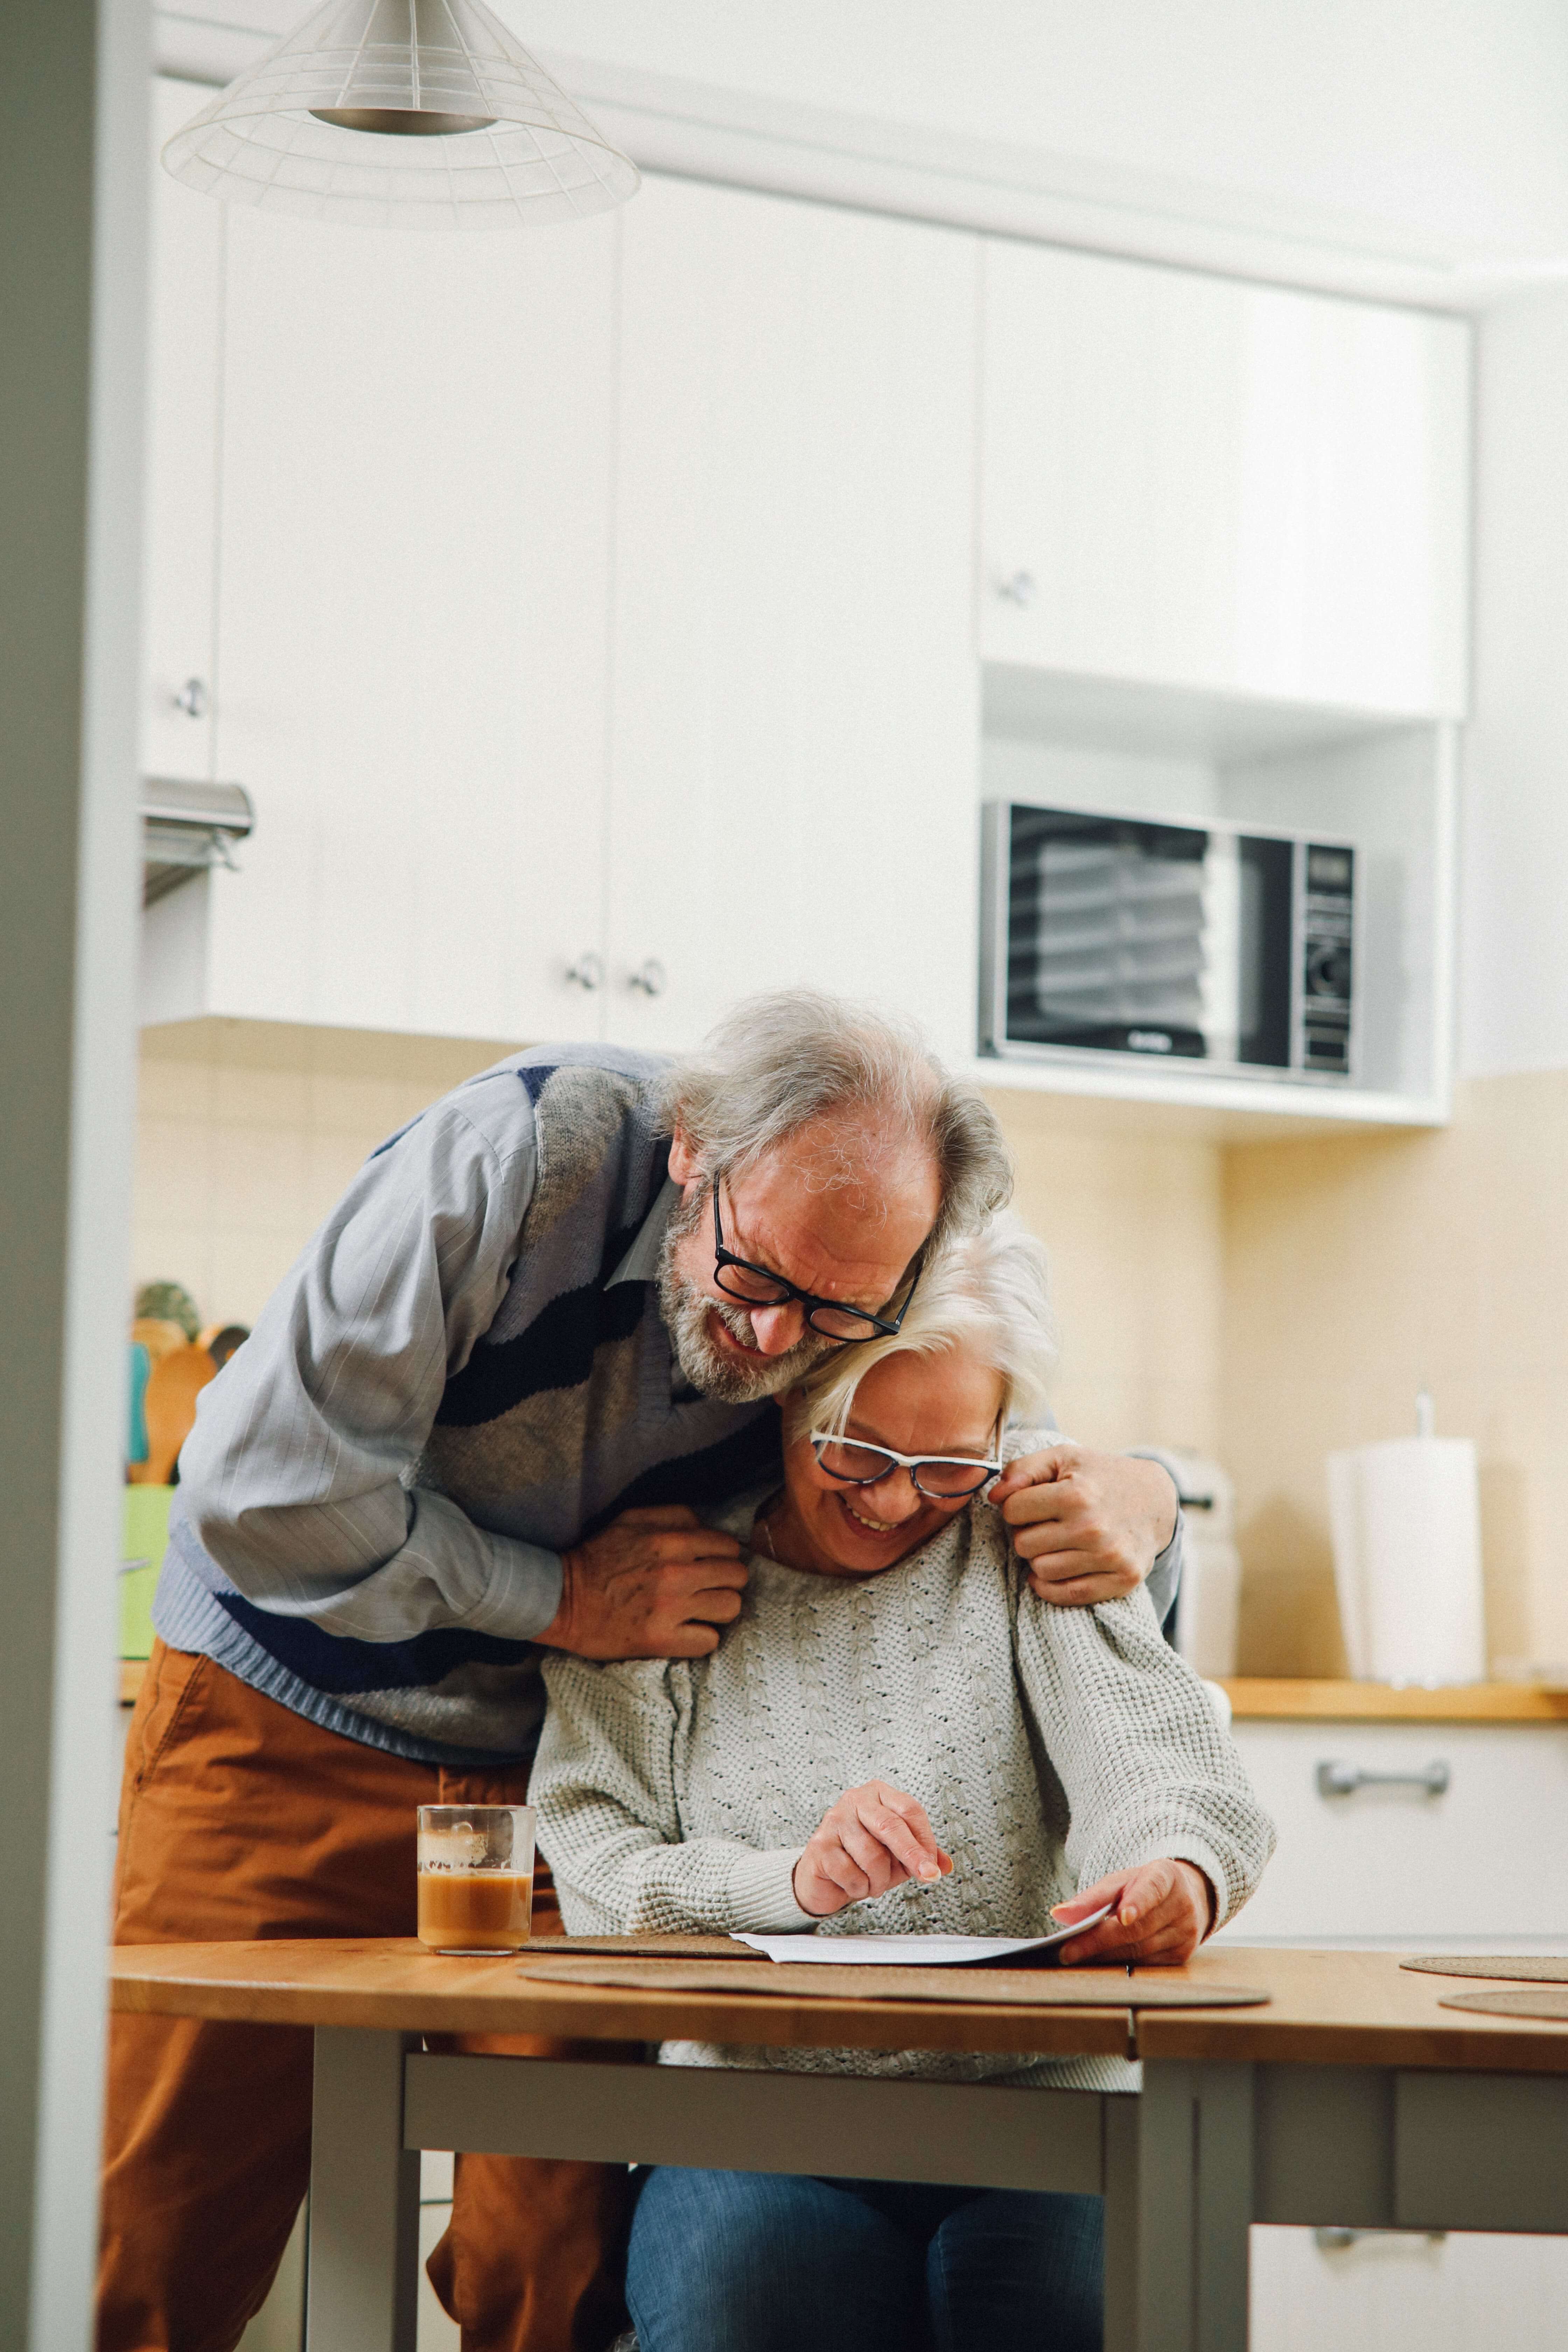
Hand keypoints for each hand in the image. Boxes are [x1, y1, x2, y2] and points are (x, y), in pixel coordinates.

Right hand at [536, 1507, 747, 1660]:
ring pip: (730, 1608)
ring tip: (700, 1610)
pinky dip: (701, 1638)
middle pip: (737, 1577)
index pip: (730, 1546)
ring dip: (719, 1610)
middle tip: (708, 1588)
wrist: (562, 1599)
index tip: (711, 1564)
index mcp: (671, 1539)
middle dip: (726, 1581)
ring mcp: (671, 1608)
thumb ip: (674, 1516)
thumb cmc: (598, 1558)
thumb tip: (707, 1527)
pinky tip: (686, 1632)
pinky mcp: (661, 1639)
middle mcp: (676, 1572)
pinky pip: (709, 1641)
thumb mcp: (632, 1519)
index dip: (723, 1556)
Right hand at [792, 1780, 953, 1918]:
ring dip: (879, 1880)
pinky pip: (850, 1873)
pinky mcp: (820, 1845)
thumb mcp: (898, 1856)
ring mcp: (834, 1820)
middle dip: (912, 1855)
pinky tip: (854, 1885)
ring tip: (873, 1883)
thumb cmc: (863, 1859)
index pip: (909, 1809)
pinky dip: (858, 1887)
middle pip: (891, 1825)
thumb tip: (945, 1865)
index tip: (933, 1866)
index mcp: (878, 1794)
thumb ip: (922, 1855)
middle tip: (928, 1876)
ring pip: (872, 1854)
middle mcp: (855, 1800)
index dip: (925, 1839)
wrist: (824, 1877)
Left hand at [989, 1446, 1177, 1605]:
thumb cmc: (1101, 1476)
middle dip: (1027, 1533)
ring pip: (1041, 1571)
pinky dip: (1053, 1586)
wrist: (1155, 1500)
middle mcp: (1093, 1528)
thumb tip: (994, 1496)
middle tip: (1047, 1524)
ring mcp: (1109, 1558)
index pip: (1012, 1511)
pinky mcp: (1122, 1580)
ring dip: (1041, 1558)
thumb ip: (1023, 1469)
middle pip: (1023, 1544)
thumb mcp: (1064, 1458)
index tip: (1031, 1503)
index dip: (1016, 1506)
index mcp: (1076, 1494)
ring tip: (1058, 1542)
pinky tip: (1058, 1568)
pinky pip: (1067, 1596)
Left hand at [1050, 1859, 1213, 1965]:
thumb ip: (1092, 1898)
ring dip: (1105, 1956)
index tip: (1121, 1916)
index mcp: (1167, 1876)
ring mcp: (1185, 1933)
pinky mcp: (1182, 1956)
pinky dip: (1120, 1964)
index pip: (1152, 1889)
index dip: (1138, 1902)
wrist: (1186, 1898)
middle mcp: (1182, 1905)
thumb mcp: (1120, 1882)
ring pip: (1140, 1951)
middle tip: (1068, 1951)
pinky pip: (1145, 1964)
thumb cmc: (1144, 1888)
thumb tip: (1059, 1914)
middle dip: (1099, 1941)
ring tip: (1076, 1957)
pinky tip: (1100, 1964)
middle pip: (1137, 1928)